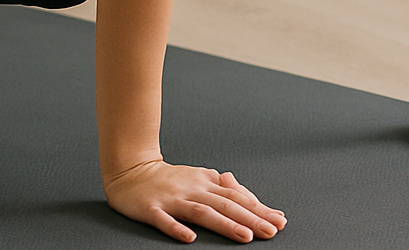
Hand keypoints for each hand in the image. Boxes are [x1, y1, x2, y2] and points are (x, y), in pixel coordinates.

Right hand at [104, 158, 286, 243]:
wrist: (130, 170)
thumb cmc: (169, 179)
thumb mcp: (200, 178)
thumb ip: (225, 188)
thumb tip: (252, 199)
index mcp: (206, 182)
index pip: (237, 196)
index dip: (259, 208)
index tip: (279, 220)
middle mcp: (193, 189)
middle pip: (225, 204)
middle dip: (251, 218)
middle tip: (271, 230)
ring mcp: (172, 199)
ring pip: (202, 212)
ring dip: (225, 224)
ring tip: (245, 236)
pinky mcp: (151, 209)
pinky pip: (164, 220)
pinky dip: (177, 229)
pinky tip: (190, 238)